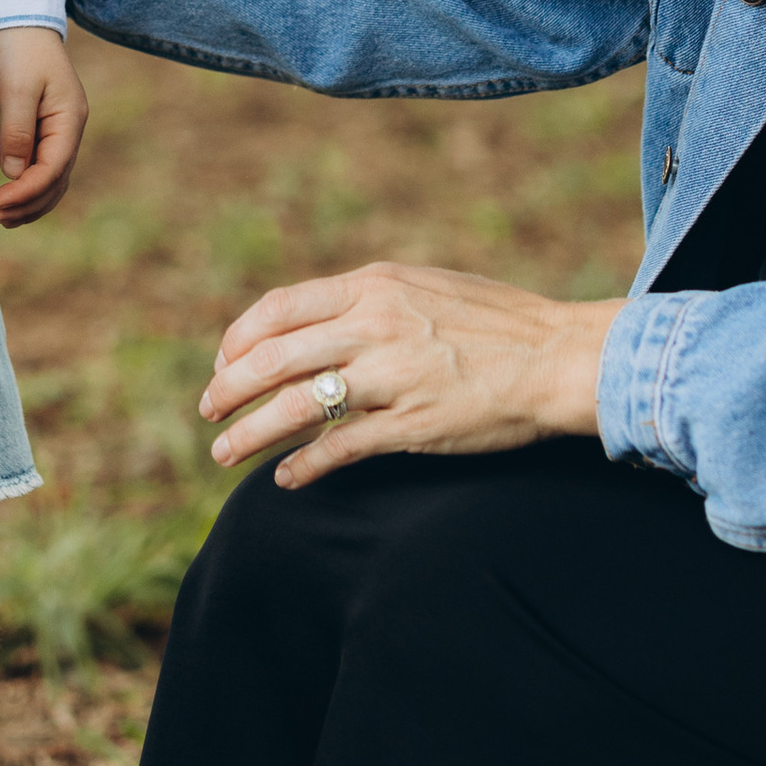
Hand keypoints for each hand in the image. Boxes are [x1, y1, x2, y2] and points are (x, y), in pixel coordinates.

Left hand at [0, 26, 88, 226]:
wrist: (14, 15)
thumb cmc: (16, 46)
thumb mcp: (17, 86)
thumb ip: (17, 130)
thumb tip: (15, 173)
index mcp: (70, 117)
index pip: (53, 168)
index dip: (26, 192)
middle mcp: (69, 126)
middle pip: (56, 180)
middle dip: (27, 204)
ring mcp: (58, 128)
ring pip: (51, 179)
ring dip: (28, 201)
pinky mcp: (42, 126)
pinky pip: (41, 167)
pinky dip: (27, 187)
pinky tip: (9, 197)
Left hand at [198, 263, 625, 490]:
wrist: (557, 355)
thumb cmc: (496, 320)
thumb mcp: (424, 285)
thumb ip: (370, 298)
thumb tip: (317, 318)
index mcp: (373, 285)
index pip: (278, 308)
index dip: (239, 338)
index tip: (223, 362)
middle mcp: (375, 325)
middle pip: (274, 358)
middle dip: (229, 388)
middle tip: (208, 411)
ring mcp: (392, 376)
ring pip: (298, 405)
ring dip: (251, 432)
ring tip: (224, 453)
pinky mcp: (413, 424)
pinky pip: (342, 448)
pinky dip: (305, 466)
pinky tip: (286, 480)